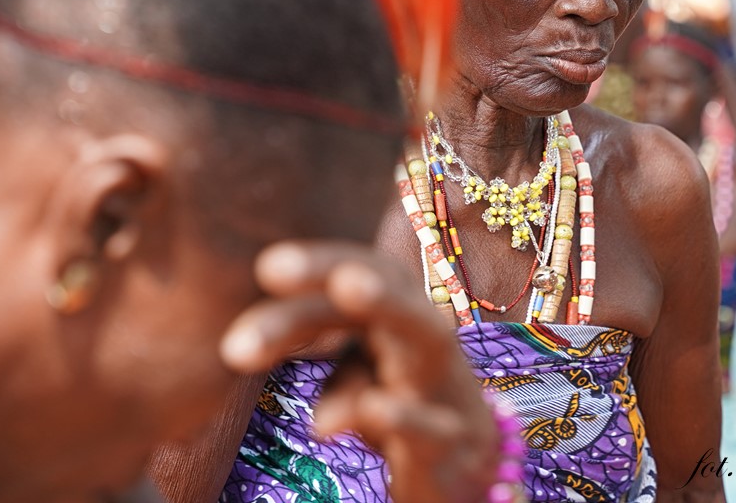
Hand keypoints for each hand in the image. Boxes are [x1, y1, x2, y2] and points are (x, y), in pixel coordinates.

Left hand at [221, 242, 500, 502]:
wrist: (471, 473)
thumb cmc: (406, 411)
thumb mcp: (362, 381)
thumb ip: (331, 368)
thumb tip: (292, 397)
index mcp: (398, 318)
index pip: (359, 271)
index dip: (316, 262)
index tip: (264, 266)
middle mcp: (424, 341)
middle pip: (389, 287)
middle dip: (334, 268)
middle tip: (272, 265)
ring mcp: (444, 389)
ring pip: (427, 336)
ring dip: (389, 305)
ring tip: (346, 285)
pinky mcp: (453, 446)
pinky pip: (432, 426)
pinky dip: (404, 416)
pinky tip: (373, 407)